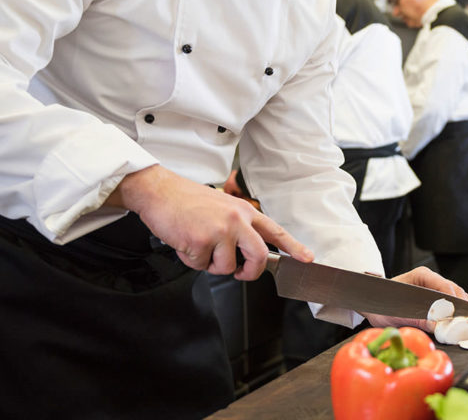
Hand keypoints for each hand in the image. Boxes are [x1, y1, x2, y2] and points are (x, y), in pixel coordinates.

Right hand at [106, 165, 312, 278]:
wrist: (160, 192)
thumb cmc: (187, 200)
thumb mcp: (221, 206)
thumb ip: (237, 226)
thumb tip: (246, 252)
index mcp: (243, 211)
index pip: (275, 230)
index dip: (294, 247)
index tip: (307, 258)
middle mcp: (236, 219)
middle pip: (259, 256)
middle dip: (251, 272)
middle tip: (241, 274)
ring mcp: (220, 230)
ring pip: (226, 267)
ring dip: (210, 265)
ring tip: (198, 246)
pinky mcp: (201, 241)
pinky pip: (201, 266)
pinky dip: (191, 260)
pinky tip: (184, 242)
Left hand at [363, 266, 467, 334]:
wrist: (372, 302)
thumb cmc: (382, 302)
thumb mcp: (398, 312)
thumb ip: (418, 318)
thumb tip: (437, 326)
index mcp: (423, 275)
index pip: (445, 286)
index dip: (457, 302)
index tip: (465, 315)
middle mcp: (431, 280)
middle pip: (455, 292)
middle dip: (467, 309)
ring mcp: (434, 288)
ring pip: (457, 298)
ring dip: (466, 312)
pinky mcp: (435, 298)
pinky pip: (452, 305)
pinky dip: (459, 315)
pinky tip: (465, 325)